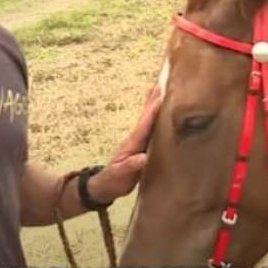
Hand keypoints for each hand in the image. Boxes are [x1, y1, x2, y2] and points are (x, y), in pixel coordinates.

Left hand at [88, 86, 160, 203]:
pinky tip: (161, 112)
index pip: (144, 124)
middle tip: (162, 81)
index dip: (153, 111)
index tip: (162, 96)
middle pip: (146, 115)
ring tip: (161, 88)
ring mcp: (138, 141)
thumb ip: (130, 166)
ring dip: (154, 104)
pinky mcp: (141, 146)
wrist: (106, 186)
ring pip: (148, 119)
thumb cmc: (114, 181)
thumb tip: (143, 157)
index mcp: (133, 143)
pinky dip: (155, 117)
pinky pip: (150, 128)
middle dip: (153, 99)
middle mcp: (136, 138)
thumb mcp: (120, 175)